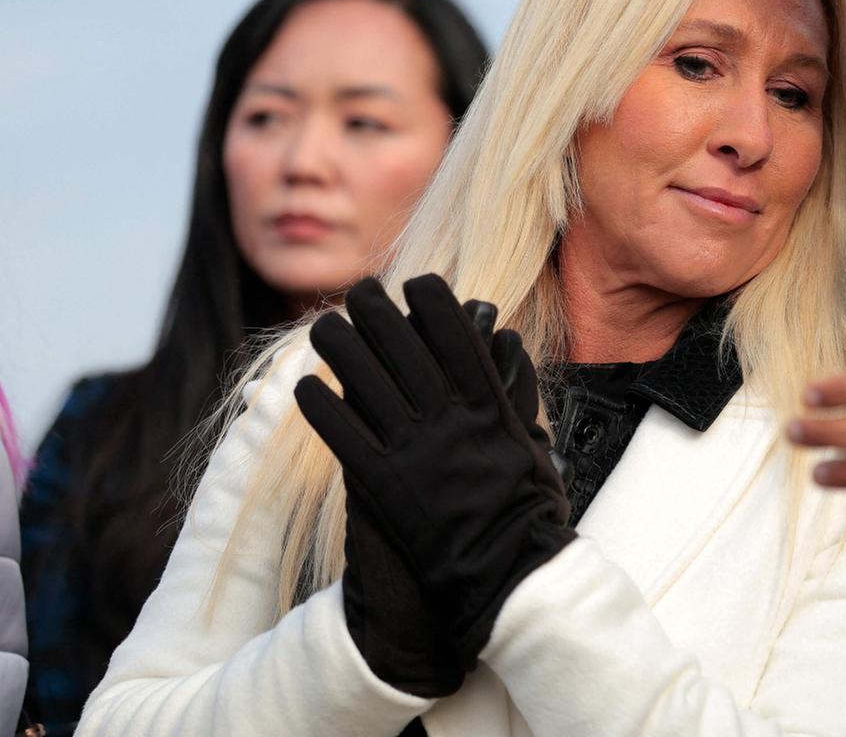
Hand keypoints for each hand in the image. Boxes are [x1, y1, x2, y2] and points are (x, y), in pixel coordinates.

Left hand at [297, 275, 572, 668]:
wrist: (503, 571)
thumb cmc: (526, 511)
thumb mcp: (530, 442)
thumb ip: (511, 395)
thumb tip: (504, 347)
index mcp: (488, 404)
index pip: (454, 334)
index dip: (431, 302)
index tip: (416, 283)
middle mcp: (447, 417)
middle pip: (401, 345)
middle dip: (376, 310)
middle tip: (360, 290)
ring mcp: (412, 447)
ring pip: (363, 378)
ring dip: (339, 346)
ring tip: (326, 327)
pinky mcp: (379, 481)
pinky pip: (340, 431)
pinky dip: (320, 405)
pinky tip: (306, 388)